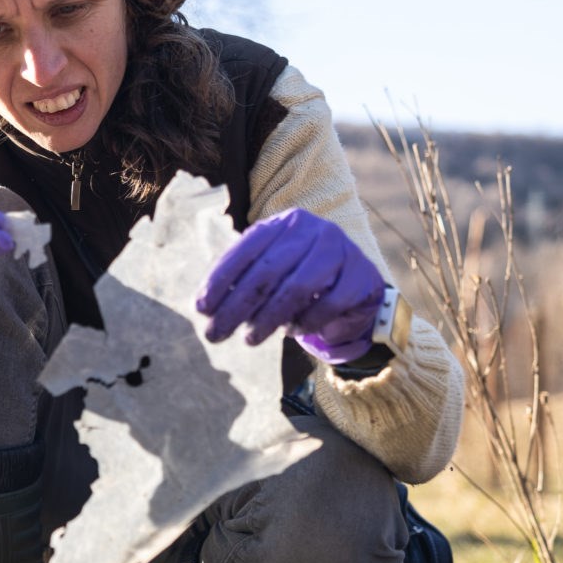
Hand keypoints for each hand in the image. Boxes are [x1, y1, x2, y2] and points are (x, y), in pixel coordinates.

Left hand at [195, 209, 384, 361]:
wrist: (356, 281)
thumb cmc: (301, 275)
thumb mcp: (270, 271)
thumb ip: (241, 282)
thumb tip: (205, 306)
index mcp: (283, 223)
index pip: (245, 250)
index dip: (220, 280)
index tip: (201, 308)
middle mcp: (312, 230)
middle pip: (266, 272)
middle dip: (236, 307)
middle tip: (215, 334)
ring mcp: (340, 250)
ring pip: (296, 289)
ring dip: (268, 319)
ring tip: (249, 339)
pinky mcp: (360, 275)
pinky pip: (327, 305)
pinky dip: (305, 323)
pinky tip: (292, 331)